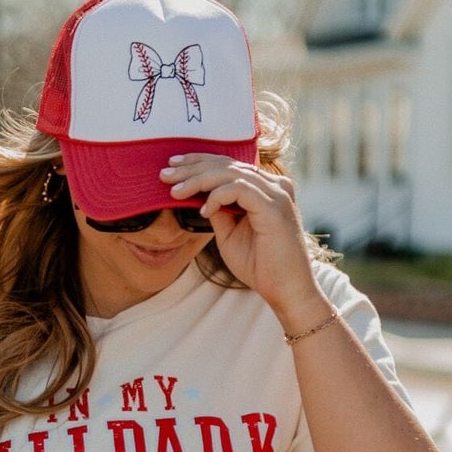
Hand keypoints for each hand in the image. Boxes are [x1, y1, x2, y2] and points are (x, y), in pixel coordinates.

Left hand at [160, 156, 329, 329]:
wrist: (285, 290)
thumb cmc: (261, 266)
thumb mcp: (229, 234)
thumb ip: (218, 211)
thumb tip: (197, 195)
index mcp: (266, 188)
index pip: (230, 165)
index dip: (199, 161)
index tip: (173, 166)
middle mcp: (274, 185)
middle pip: (227, 164)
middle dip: (192, 167)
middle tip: (165, 174)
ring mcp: (276, 193)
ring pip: (230, 172)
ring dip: (198, 179)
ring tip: (176, 191)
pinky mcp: (274, 206)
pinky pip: (238, 188)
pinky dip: (216, 196)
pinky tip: (203, 209)